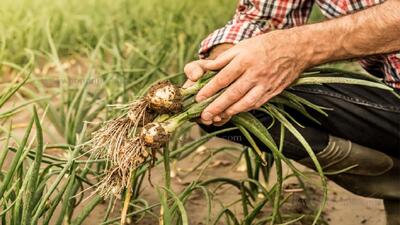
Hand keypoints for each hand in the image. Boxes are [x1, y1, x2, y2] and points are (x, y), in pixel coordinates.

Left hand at [184, 29, 311, 124]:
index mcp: (245, 60)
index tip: (198, 98)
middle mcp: (255, 73)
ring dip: (230, 112)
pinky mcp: (272, 92)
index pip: (223, 77)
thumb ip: (224, 59)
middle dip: (217, 106)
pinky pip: (256, 103)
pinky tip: (234, 112)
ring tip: (217, 118)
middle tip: (204, 115)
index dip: (210, 89)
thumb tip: (206, 68)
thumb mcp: (243, 46)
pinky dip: (244, 109)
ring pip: (245, 102)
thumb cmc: (264, 46)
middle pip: (232, 93)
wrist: (295, 49)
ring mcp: (265, 84)